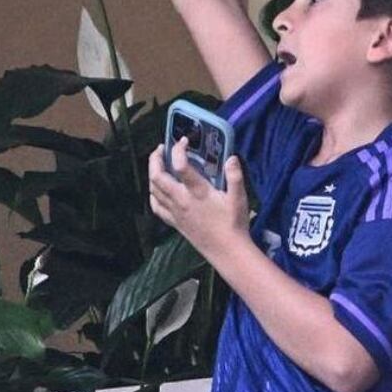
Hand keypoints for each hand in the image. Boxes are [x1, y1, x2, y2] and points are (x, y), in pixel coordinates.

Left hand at [148, 138, 248, 258]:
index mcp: (198, 192)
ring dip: (152, 174)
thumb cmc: (234, 223)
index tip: (184, 140)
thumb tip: (231, 157)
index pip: (180, 166)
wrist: (226, 250)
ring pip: (153, 190)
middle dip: (155, 159)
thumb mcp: (239, 198)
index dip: (178, 150)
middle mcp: (181, 200)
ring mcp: (175, 212)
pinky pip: (156, 206)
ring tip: (158, 164)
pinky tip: (156, 190)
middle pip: (157, 177)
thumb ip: (235, 177)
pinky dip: (153, 194)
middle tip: (161, 148)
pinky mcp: (174, 222)